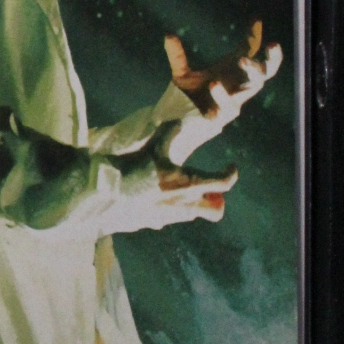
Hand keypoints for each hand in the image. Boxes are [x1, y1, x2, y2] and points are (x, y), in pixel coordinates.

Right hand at [111, 134, 239, 231]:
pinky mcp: (157, 222)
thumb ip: (169, 132)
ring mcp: (173, 216)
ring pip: (194, 214)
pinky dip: (173, 208)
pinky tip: (158, 197)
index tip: (231, 166)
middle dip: (217, 202)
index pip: (222, 183)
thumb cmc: (137, 170)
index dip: (231, 174)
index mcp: (190, 184)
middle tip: (210, 190)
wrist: (112, 194)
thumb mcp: (154, 147)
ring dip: (194, 203)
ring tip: (181, 190)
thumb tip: (179, 121)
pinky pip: (173, 217)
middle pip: (215, 210)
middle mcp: (187, 204)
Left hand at [160, 22, 282, 164]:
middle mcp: (236, 88)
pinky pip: (226, 106)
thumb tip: (169, 35)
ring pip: (251, 89)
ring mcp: (231, 103)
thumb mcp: (181, 73)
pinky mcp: (221, 118)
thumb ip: (177, 55)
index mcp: (231, 74)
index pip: (251, 54)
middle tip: (272, 44)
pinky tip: (214, 84)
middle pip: (264, 73)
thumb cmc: (186, 98)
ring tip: (241, 59)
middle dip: (271, 59)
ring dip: (251, 72)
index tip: (256, 20)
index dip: (255, 37)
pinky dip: (221, 95)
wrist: (174, 126)